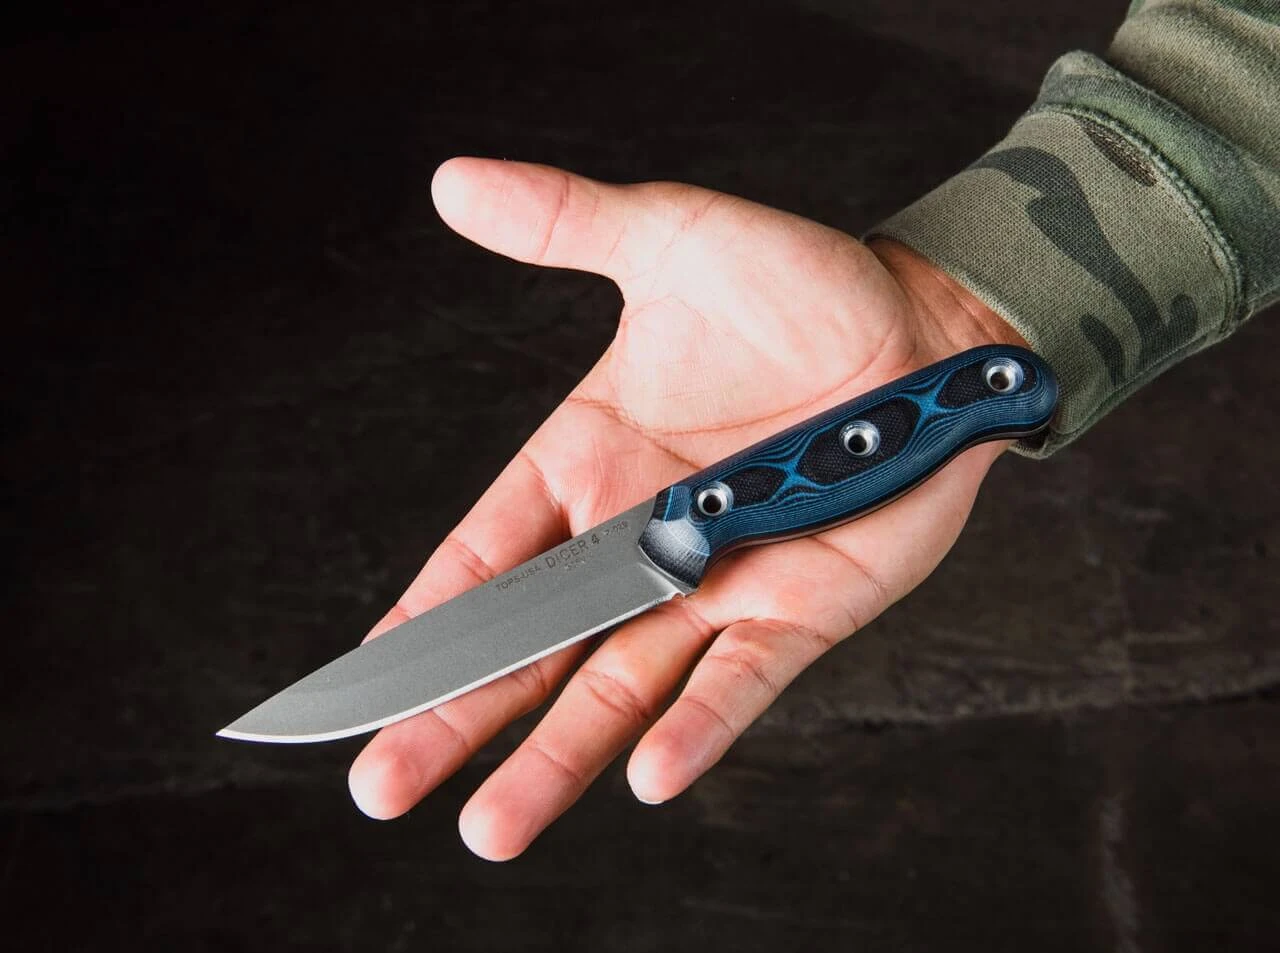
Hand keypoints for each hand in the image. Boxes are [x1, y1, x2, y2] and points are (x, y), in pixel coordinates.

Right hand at [348, 157, 1024, 858]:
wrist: (929, 327)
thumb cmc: (799, 284)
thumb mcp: (671, 235)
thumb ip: (563, 223)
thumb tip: (450, 180)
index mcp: (588, 461)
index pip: (483, 556)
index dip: (423, 619)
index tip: (358, 683)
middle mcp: (638, 538)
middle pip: (529, 645)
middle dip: (456, 716)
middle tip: (381, 785)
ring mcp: (716, 584)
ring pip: (616, 686)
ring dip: (554, 756)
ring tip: (487, 827)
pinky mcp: (797, 611)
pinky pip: (736, 680)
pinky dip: (695, 725)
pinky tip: (647, 776)